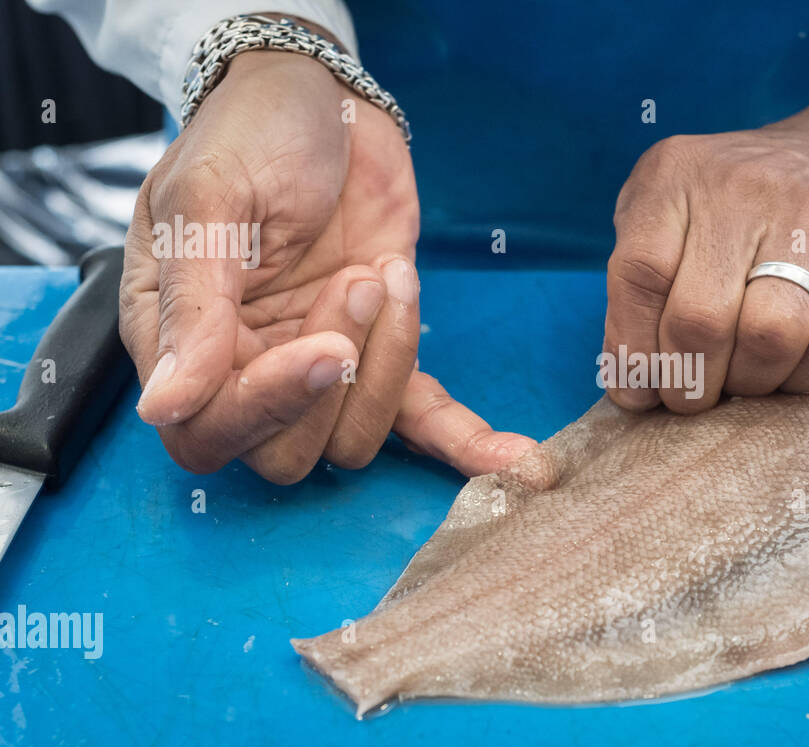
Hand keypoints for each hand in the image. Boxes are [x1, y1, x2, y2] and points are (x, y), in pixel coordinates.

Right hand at [122, 49, 534, 482]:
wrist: (324, 97)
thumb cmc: (251, 134)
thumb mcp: (210, 202)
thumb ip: (194, 308)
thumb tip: (165, 406)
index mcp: (181, 338)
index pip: (208, 432)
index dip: (268, 409)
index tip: (324, 346)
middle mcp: (247, 367)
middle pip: (285, 455)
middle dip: (334, 385)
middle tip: (357, 283)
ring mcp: (320, 364)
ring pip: (355, 439)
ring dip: (388, 366)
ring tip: (385, 273)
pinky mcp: (383, 350)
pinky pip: (420, 419)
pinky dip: (464, 441)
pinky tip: (514, 458)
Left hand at [604, 76, 808, 411]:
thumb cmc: (745, 206)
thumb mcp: (674, 208)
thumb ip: (638, 280)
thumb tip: (630, 380)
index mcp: (678, 175)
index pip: (639, 274)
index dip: (632, 350)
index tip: (639, 392)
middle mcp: (742, 190)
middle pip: (699, 319)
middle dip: (688, 382)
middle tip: (692, 397)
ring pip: (768, 338)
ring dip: (749, 383)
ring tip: (744, 379)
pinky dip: (807, 378)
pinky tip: (795, 367)